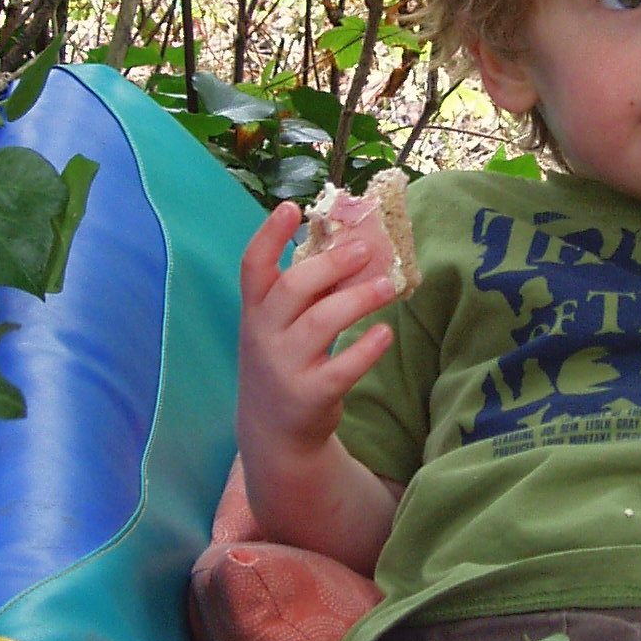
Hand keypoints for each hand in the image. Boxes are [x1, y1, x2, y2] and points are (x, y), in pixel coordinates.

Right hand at [235, 204, 405, 566]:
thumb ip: (304, 291)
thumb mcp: (279, 326)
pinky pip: (341, 369)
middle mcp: (264, 336)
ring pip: (320, 324)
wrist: (274, 433)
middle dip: (330, 265)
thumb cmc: (284, 362)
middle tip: (365, 249)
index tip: (291, 207)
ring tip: (387, 286)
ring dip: (357, 300)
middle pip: (292, 289)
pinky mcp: (310, 396)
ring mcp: (285, 367)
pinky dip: (365, 349)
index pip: (252, 266)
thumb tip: (349, 244)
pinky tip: (384, 333)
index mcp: (255, 311)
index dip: (269, 235)